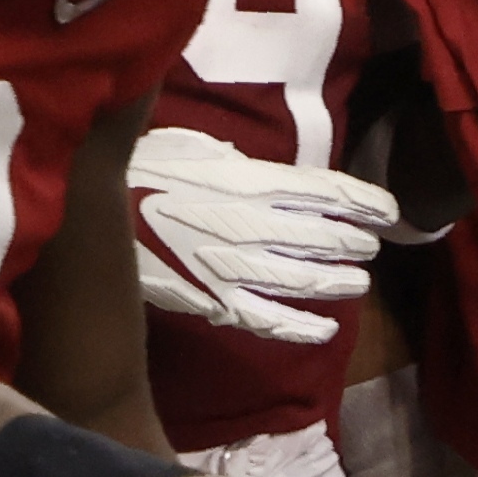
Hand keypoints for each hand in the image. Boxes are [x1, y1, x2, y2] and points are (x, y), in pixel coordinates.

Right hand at [121, 121, 394, 344]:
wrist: (88, 212)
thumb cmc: (139, 172)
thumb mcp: (191, 148)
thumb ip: (233, 161)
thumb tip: (253, 165)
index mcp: (249, 180)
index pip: (326, 191)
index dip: (364, 202)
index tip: (389, 211)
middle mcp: (252, 223)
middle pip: (323, 237)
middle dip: (354, 243)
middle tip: (371, 246)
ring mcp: (235, 266)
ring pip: (305, 278)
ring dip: (338, 281)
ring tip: (358, 281)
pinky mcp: (214, 300)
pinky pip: (269, 320)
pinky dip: (303, 328)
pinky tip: (327, 329)